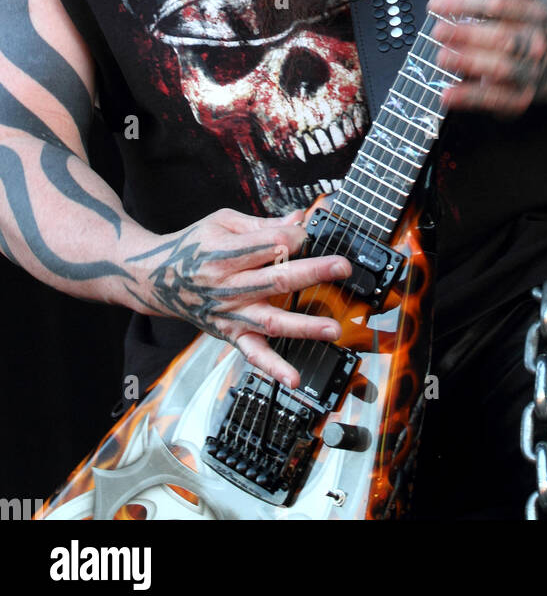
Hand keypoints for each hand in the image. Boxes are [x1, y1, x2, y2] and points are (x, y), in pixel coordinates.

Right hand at [126, 207, 351, 388]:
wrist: (155, 278)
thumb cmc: (193, 245)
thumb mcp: (222, 222)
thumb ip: (263, 224)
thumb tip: (300, 217)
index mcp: (225, 252)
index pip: (270, 243)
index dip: (296, 236)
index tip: (310, 231)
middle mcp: (227, 286)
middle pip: (275, 280)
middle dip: (313, 272)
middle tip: (342, 267)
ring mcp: (229, 314)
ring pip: (270, 322)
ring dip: (304, 326)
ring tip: (333, 329)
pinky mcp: (229, 334)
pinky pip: (252, 354)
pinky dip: (273, 368)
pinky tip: (293, 378)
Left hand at [423, 0, 546, 118]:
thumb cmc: (513, 19)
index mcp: (530, 8)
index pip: (502, 2)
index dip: (466, 2)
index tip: (435, 4)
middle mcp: (536, 39)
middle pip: (504, 36)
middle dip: (469, 34)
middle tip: (438, 31)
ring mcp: (532, 71)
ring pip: (504, 68)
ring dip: (471, 63)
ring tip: (441, 56)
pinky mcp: (523, 98)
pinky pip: (500, 101)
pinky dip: (472, 98)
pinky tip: (446, 94)